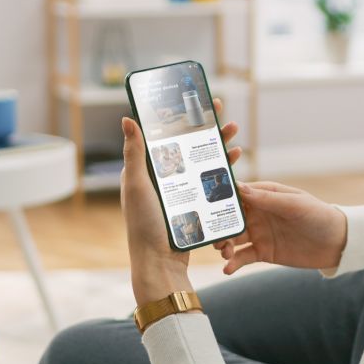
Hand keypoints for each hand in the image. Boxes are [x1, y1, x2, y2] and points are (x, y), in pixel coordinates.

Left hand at [121, 98, 241, 305]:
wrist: (160, 263)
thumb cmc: (144, 225)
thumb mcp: (138, 185)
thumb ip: (135, 153)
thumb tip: (128, 118)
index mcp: (148, 170)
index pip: (166, 135)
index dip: (182, 116)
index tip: (196, 100)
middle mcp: (165, 178)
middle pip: (189, 145)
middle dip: (207, 127)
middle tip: (222, 110)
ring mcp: (181, 192)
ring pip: (203, 162)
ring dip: (219, 146)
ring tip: (235, 134)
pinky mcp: (195, 206)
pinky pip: (211, 183)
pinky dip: (224, 170)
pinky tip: (234, 162)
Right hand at [214, 182, 347, 273]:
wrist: (337, 243)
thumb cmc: (318, 215)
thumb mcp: (294, 204)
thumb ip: (267, 199)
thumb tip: (239, 187)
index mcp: (264, 195)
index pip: (237, 194)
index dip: (219, 197)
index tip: (203, 203)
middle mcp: (257, 213)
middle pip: (229, 218)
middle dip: (218, 226)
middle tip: (213, 236)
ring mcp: (259, 233)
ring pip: (233, 238)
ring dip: (223, 245)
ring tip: (224, 252)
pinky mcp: (263, 252)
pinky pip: (243, 257)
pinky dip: (233, 263)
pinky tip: (227, 268)